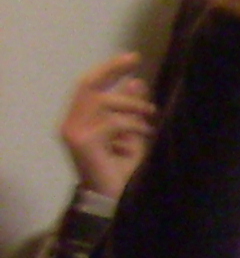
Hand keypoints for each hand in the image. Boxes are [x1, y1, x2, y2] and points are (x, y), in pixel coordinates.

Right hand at [61, 52, 155, 198]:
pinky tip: (145, 133)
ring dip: (132, 105)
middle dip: (112, 69)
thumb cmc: (123, 171)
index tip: (132, 57)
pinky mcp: (83, 143)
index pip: (88, 85)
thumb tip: (137, 81)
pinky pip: (112, 123)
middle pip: (88, 85)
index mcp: (78, 119)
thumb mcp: (131, 134)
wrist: (115, 200)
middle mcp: (70, 123)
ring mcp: (73, 133)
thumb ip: (130, 110)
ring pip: (103, 102)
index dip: (108, 69)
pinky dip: (132, 124)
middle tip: (136, 60)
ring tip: (150, 115)